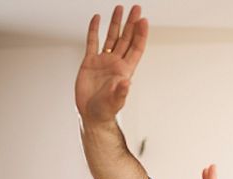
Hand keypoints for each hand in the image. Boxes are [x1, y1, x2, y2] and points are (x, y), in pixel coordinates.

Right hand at [75, 5, 147, 123]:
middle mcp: (116, 62)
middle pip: (126, 38)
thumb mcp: (115, 101)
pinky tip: (97, 18)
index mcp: (125, 70)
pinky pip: (92, 42)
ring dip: (116, 23)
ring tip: (119, 8)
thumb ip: (121, 92)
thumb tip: (126, 82)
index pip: (135, 48)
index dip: (140, 34)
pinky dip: (94, 29)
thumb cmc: (106, 110)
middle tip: (136, 7)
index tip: (143, 20)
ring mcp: (103, 61)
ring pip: (111, 37)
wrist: (91, 114)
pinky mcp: (90, 62)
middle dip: (131, 23)